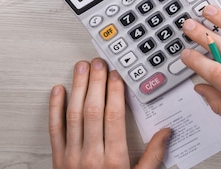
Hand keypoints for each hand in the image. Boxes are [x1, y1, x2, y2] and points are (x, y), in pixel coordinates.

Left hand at [49, 59, 171, 168]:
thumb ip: (153, 157)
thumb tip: (166, 133)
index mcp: (113, 160)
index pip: (114, 116)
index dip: (115, 92)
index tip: (116, 75)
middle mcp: (91, 155)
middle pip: (93, 110)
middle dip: (96, 82)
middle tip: (98, 62)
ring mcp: (71, 157)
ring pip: (73, 115)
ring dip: (77, 88)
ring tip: (80, 69)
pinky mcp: (57, 160)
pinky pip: (55, 129)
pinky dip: (54, 108)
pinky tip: (57, 91)